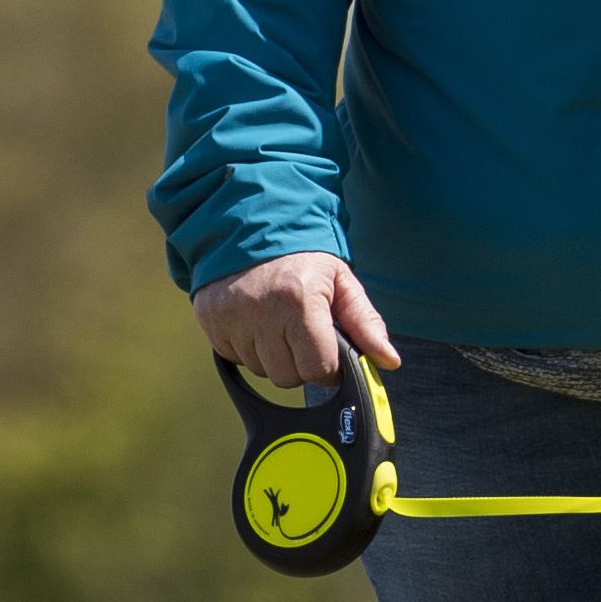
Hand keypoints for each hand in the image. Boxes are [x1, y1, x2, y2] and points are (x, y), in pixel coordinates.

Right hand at [195, 252, 400, 389]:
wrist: (250, 224)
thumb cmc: (303, 258)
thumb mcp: (341, 282)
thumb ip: (366, 324)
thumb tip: (390, 361)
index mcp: (300, 301)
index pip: (318, 369)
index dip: (328, 367)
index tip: (327, 350)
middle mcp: (262, 312)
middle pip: (287, 377)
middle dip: (299, 361)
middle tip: (300, 330)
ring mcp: (231, 318)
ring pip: (260, 371)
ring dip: (272, 355)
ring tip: (275, 320)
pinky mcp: (210, 321)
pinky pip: (235, 359)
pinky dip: (247, 346)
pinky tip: (254, 320)